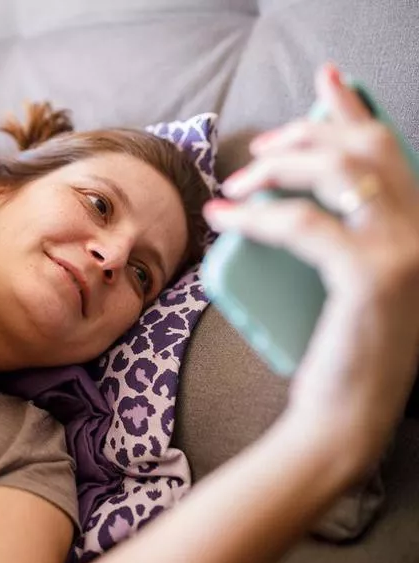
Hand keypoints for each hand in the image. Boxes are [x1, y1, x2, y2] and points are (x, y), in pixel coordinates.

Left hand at [205, 63, 418, 476]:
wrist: (347, 418)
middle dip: (307, 134)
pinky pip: (305, 225)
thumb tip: (285, 197)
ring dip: (279, 167)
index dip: (356, 110)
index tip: (326, 83)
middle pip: (366, 150)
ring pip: (340, 174)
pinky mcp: (373, 278)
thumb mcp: (348, 282)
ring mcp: (407, 252)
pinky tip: (224, 214)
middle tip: (259, 149)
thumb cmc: (340, 352)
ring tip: (238, 182)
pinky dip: (258, 214)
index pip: (391, 151)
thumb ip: (341, 237)